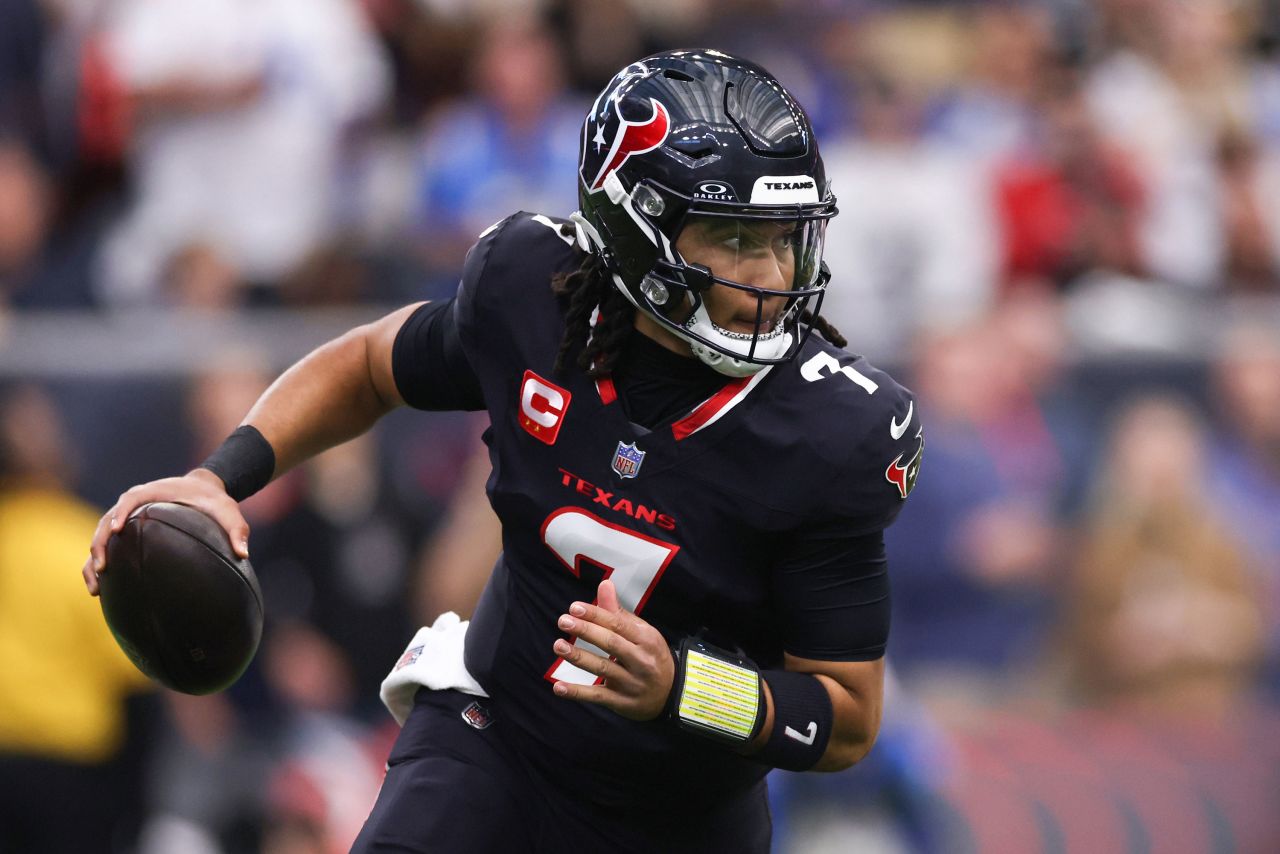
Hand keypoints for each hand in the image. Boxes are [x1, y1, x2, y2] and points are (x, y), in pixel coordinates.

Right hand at [82, 468, 248, 596]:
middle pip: (106, 523)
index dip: (119, 514)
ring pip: (100, 538)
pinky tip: (101, 591)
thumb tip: (244, 554)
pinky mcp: (125, 531)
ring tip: (95, 589)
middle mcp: (131, 504)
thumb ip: (237, 530)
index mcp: (150, 494)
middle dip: (100, 545)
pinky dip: (100, 565)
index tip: (116, 530)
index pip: (129, 500)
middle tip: (102, 569)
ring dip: (93, 561)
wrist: (202, 490)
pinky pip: (108, 548)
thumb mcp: (229, 511)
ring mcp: (124, 518)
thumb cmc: (214, 501)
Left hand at [550, 579, 674, 720]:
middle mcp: (641, 661)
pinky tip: (559, 687)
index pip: (618, 624)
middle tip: (563, 620)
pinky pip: (597, 696)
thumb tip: (604, 584)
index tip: (574, 607)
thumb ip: (618, 612)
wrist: (672, 693)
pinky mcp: (622, 702)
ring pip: (603, 668)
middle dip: (586, 631)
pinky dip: (577, 692)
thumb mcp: (642, 632)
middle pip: (611, 643)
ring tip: (558, 645)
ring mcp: (632, 683)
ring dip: (578, 657)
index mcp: (647, 639)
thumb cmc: (650, 655)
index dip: (596, 615)